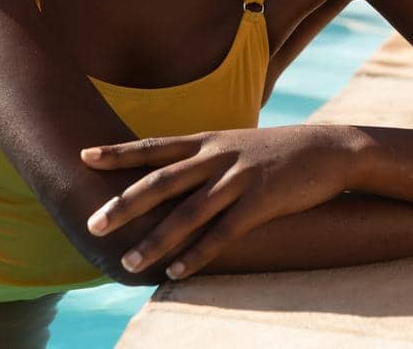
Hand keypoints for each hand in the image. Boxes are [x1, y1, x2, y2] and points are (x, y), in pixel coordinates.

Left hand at [80, 125, 355, 278]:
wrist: (329, 148)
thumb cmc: (275, 153)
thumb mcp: (233, 146)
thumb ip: (201, 159)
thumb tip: (167, 176)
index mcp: (205, 141)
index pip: (153, 146)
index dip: (118, 152)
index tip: (83, 156)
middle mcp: (216, 156)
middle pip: (161, 181)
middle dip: (124, 204)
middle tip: (93, 225)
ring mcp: (239, 177)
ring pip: (188, 212)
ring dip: (157, 240)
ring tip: (129, 263)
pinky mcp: (263, 200)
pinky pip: (224, 232)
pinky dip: (199, 253)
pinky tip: (178, 272)